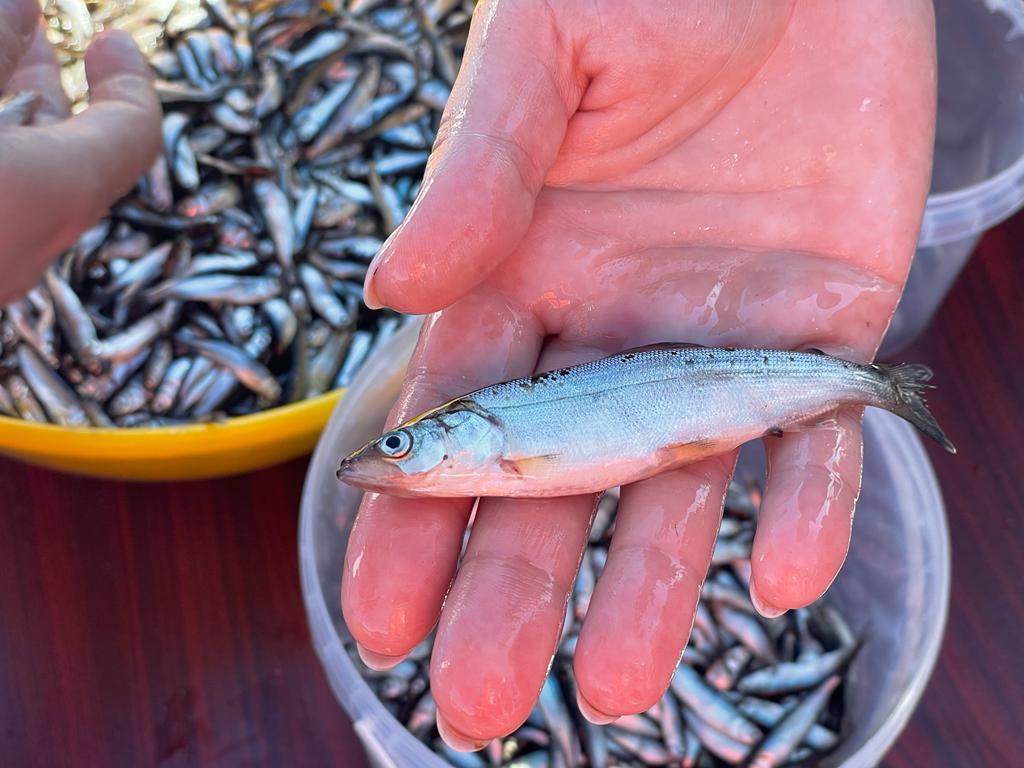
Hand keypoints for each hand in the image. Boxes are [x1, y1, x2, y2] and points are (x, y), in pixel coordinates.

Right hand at [0, 0, 159, 303]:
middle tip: (26, 26)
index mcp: (56, 192)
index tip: (112, 42)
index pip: (132, 134)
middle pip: (70, 154)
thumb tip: (20, 4)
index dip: (129, 81)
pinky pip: (0, 208)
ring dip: (9, 115)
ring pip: (25, 181)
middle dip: (46, 83)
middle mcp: (35, 244)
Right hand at [344, 0, 935, 748]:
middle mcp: (611, 321)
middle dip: (512, 585)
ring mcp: (716, 333)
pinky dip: (806, 500)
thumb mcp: (548, 50)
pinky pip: (812, 430)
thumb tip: (393, 289)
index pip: (459, 410)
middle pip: (557, 474)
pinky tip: (779, 577)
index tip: (381, 613)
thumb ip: (479, 168)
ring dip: (648, 584)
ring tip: (614, 687)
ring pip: (677, 479)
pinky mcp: (822, 321)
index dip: (417, 512)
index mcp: (525, 266)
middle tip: (476, 701)